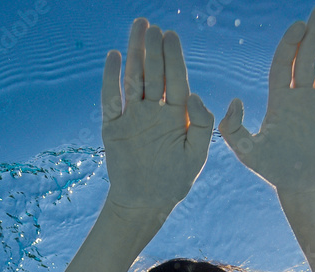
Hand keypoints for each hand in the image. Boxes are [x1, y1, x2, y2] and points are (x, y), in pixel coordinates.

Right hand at [101, 19, 214, 217]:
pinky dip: (111, 79)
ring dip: (134, 54)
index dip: (174, 58)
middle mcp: (155, 111)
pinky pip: (111, 99)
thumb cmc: (175, 180)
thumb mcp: (197, 154)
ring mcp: (133, 117)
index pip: (176, 80)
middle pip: (154, 74)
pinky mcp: (113, 127)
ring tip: (137, 29)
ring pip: (134, 79)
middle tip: (152, 26)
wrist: (145, 203)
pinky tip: (114, 57)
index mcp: (177, 115)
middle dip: (153, 50)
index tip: (171, 35)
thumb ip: (203, 124)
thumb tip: (195, 94)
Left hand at [219, 4, 314, 197]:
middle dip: (313, 33)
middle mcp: (299, 100)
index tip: (299, 24)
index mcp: (279, 102)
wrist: (303, 191)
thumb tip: (236, 100)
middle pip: (307, 59)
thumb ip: (234, 129)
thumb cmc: (274, 173)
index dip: (290, 43)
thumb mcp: (248, 153)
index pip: (283, 64)